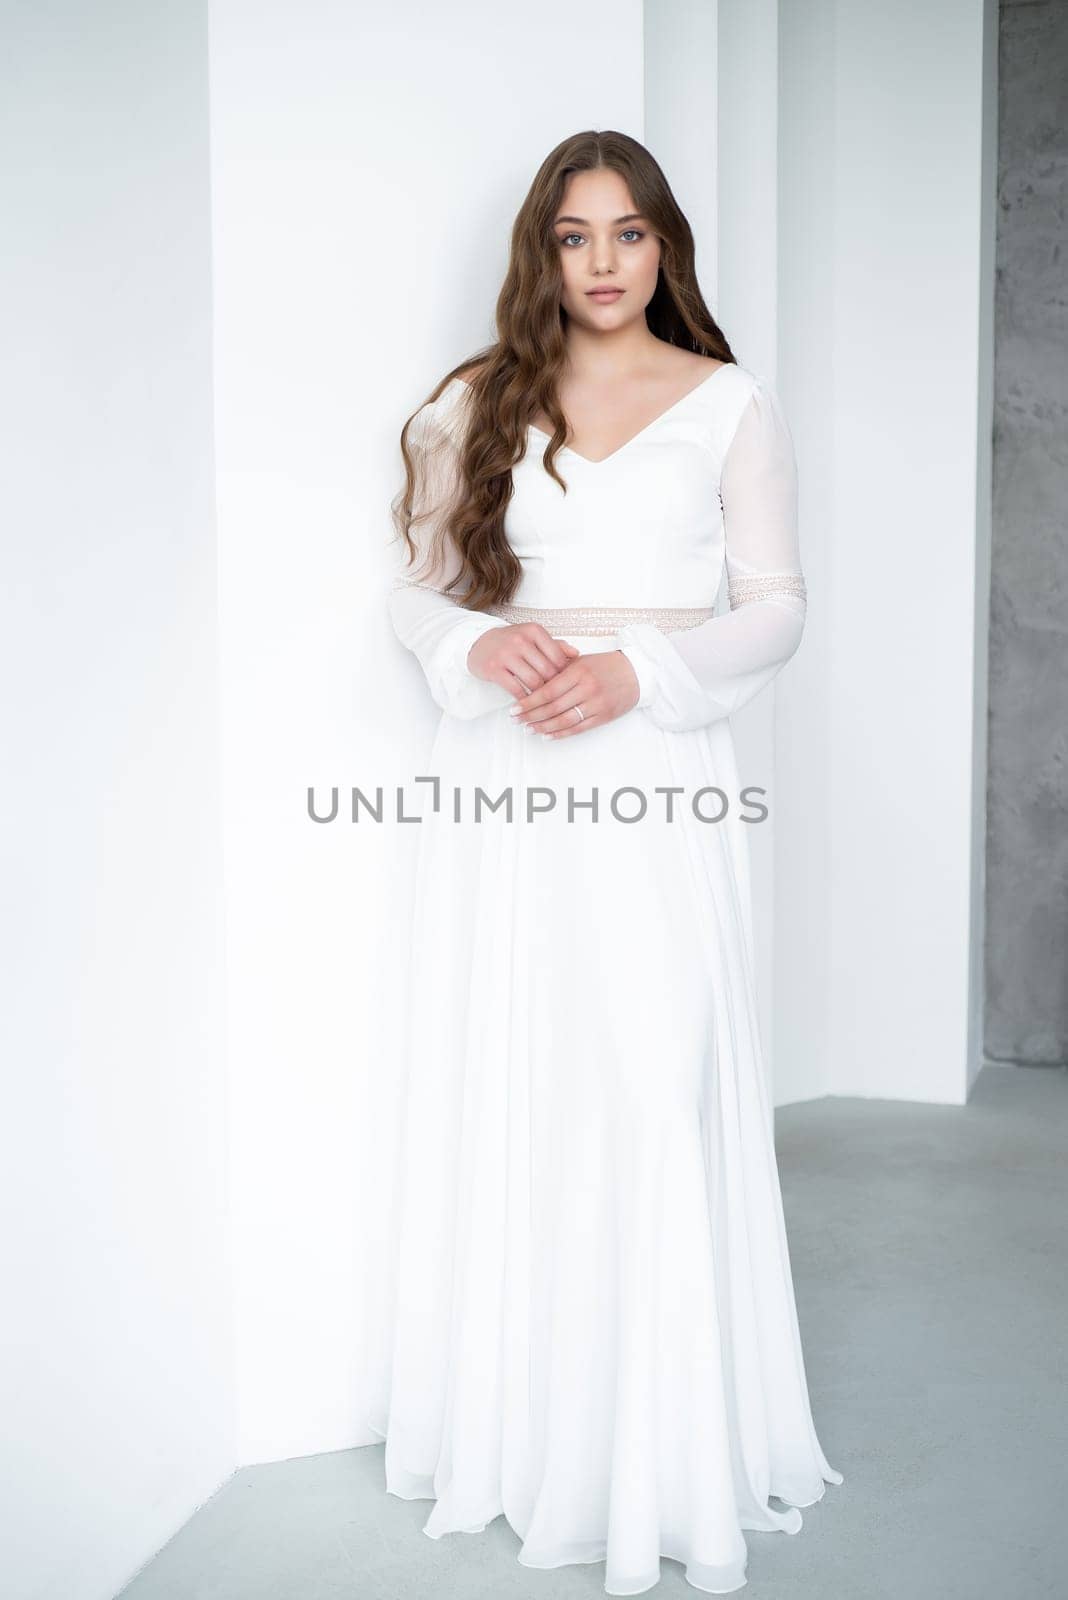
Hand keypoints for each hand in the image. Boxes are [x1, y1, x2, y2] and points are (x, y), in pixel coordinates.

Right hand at [467, 623, 581, 697]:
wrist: (479, 643)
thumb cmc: (512, 642)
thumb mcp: (533, 638)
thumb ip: (555, 646)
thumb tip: (577, 655)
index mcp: (534, 631)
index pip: (558, 657)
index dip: (564, 674)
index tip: (564, 683)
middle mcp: (520, 640)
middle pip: (547, 671)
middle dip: (553, 686)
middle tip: (555, 696)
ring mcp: (506, 654)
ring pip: (533, 682)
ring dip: (540, 695)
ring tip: (542, 701)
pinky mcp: (494, 669)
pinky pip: (515, 689)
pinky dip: (524, 699)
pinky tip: (527, 703)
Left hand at [510, 648, 639, 737]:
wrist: (636, 673)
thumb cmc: (605, 665)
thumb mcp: (581, 660)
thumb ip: (559, 668)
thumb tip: (532, 678)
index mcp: (578, 672)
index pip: (547, 691)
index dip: (528, 702)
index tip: (513, 708)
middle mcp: (586, 688)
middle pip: (552, 707)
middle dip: (531, 716)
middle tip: (516, 721)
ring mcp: (596, 704)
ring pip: (564, 720)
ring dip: (543, 727)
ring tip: (529, 729)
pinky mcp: (604, 716)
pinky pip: (578, 728)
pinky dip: (561, 733)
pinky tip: (548, 735)